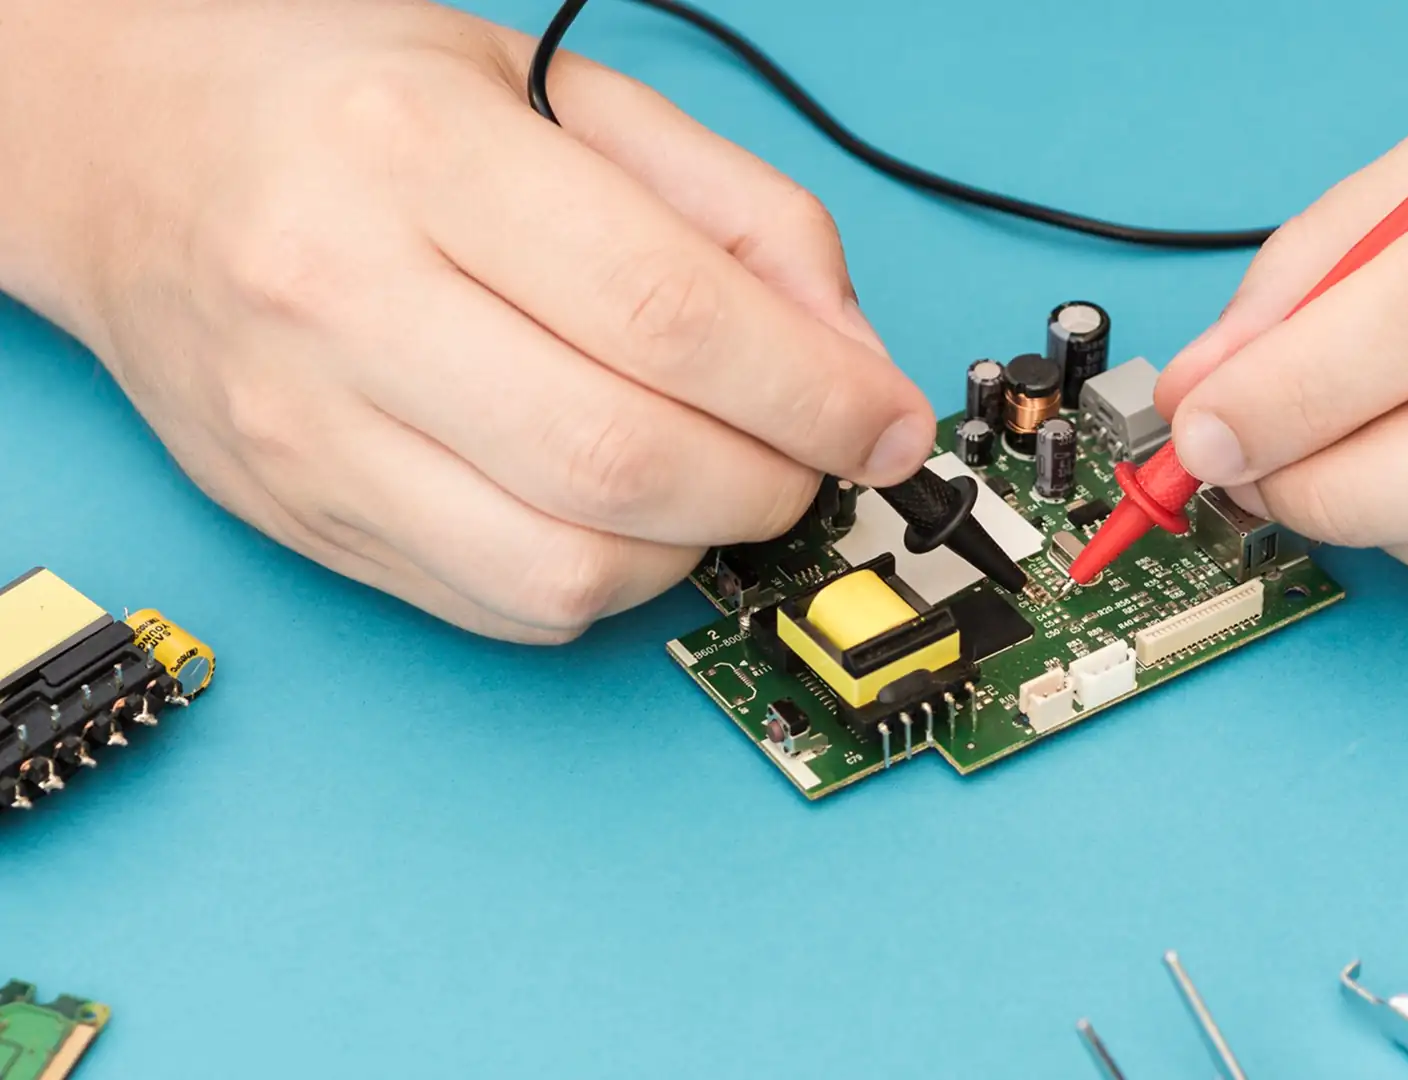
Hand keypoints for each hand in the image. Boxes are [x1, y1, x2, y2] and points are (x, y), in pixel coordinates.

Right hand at [0, 0, 931, 641]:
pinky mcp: (301, 520)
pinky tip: (618, 511)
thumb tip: (853, 360)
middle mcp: (343, 296)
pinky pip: (502, 608)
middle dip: (772, 483)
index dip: (814, 394)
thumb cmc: (353, 106)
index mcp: (418, 152)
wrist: (128, 151)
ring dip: (696, 547)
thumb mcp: (563, 93)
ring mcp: (307, 428)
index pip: (666, 314)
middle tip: (811, 457)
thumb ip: (734, 212)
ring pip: (566, 570)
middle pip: (625, 461)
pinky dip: (607, 581)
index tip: (888, 426)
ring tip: (717, 478)